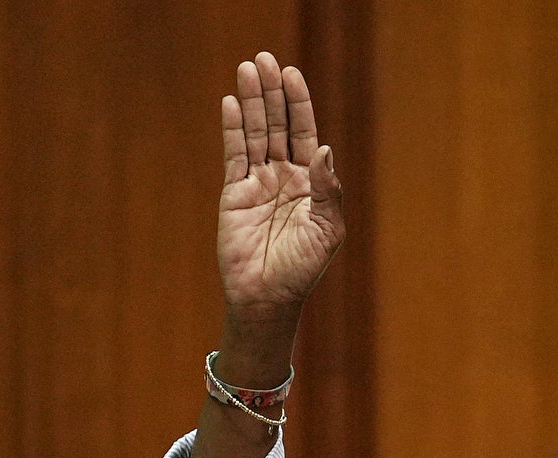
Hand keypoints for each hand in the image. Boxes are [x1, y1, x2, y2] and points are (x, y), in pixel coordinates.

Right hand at [216, 52, 344, 326]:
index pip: (305, 134)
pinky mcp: (234, 193)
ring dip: (251, 102)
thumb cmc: (303, 269)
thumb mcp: (327, 230)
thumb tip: (324, 148)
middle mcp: (285, 178)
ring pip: (254, 133)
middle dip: (274, 93)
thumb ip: (327, 189)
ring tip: (247, 69)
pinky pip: (233, 154)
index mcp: (311, 184)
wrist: (267, 298)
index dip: (300, 105)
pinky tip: (230, 103)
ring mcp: (259, 183)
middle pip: (278, 125)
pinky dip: (232, 129)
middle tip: (266, 60)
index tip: (293, 75)